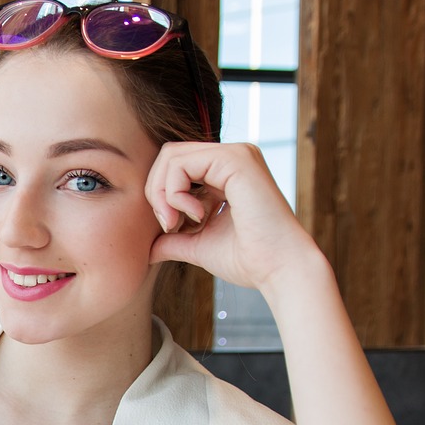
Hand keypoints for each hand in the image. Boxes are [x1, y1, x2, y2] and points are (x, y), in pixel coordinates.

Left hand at [146, 142, 319, 297]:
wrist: (279, 269)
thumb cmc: (248, 259)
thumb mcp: (199, 245)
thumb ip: (173, 240)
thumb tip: (146, 249)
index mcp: (225, 171)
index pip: (174, 165)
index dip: (160, 195)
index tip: (170, 229)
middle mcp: (232, 157)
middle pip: (169, 156)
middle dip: (156, 192)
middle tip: (168, 226)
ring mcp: (235, 154)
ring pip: (171, 156)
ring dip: (163, 194)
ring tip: (177, 224)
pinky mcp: (235, 159)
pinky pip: (182, 164)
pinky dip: (175, 193)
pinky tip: (195, 215)